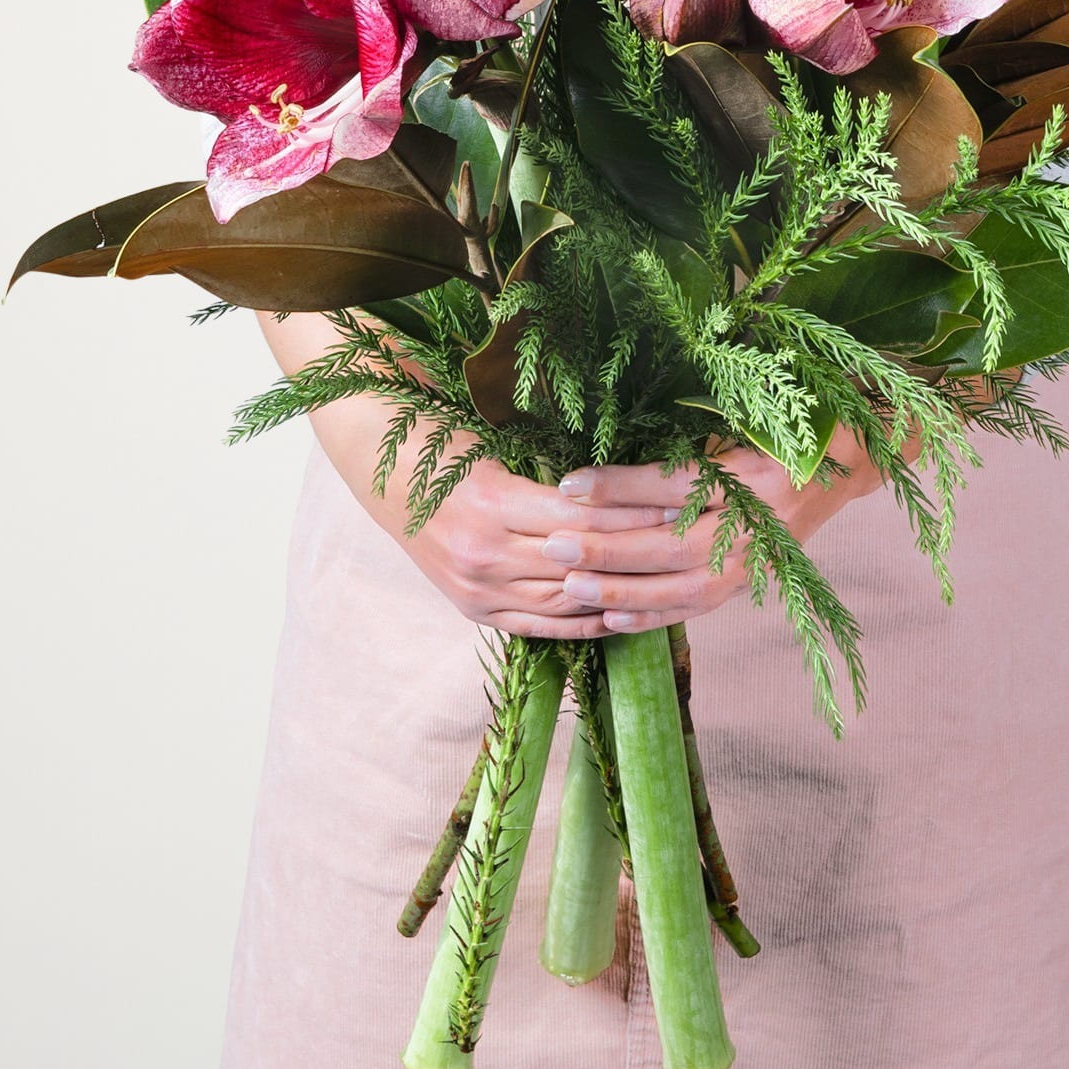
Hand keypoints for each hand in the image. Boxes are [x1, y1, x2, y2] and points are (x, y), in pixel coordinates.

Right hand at [402, 453, 675, 637]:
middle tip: (685, 544)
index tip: (678, 505)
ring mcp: (476, 588)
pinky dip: (577, 622)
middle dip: (636, 554)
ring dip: (614, 592)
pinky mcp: (472, 608)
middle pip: (579, 563)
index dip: (633, 515)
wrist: (383, 472)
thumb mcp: (502, 448)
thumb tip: (626, 490)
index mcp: (495, 503)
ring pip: (562, 599)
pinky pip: (536, 625)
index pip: (583, 520)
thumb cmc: (447, 444)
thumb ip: (557, 479)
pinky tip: (615, 615)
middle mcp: (484, 553)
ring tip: (662, 581)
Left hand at [546, 432, 882, 635]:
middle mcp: (760, 522)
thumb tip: (615, 452)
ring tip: (570, 586)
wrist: (844, 463)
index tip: (569, 484)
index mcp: (757, 472)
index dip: (620, 486)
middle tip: (555, 545)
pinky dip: (651, 616)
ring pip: (682, 587)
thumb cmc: (783, 429)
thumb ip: (688, 439)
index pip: (677, 485)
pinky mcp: (749, 581)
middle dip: (609, 549)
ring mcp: (756, 559)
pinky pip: (695, 607)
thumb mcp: (743, 419)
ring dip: (622, 590)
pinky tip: (609, 618)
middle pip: (673, 545)